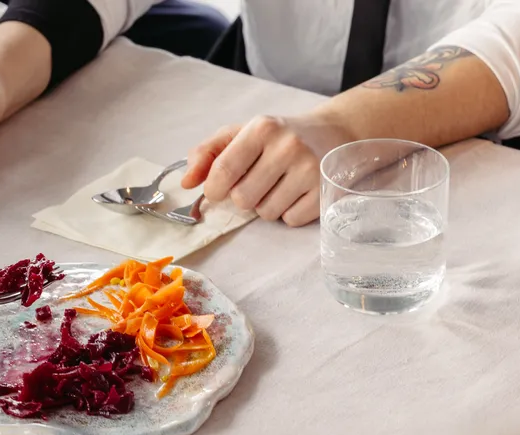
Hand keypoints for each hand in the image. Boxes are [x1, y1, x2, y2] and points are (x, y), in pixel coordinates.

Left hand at [182, 114, 354, 226]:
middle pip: (242, 198)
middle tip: (257, 181)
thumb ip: (207, 153)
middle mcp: (288, 146)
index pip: (223, 171)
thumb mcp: (240, 134)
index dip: (213, 189)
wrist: (332, 132)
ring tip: (278, 184)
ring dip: (265, 205)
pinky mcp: (325, 192)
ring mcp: (310, 170)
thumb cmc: (276, 137)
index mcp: (262, 128)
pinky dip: (287, 213)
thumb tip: (186, 183)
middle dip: (243, 196)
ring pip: (265, 213)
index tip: (217, 190)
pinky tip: (295, 193)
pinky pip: (289, 220)